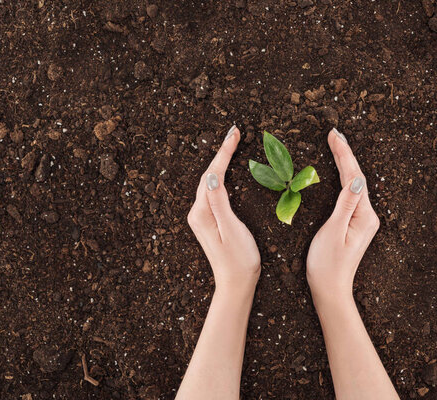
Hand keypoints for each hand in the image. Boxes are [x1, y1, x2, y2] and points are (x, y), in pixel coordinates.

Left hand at [187, 126, 260, 292]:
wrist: (236, 284)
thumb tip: (212, 176)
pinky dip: (220, 176)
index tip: (234, 133)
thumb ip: (220, 202)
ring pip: (209, 182)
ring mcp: (201, 217)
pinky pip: (212, 192)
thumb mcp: (232, 230)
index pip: (212, 174)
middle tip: (235, 132)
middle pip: (208, 175)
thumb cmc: (239, 260)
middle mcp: (197, 212)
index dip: (224, 152)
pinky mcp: (208, 221)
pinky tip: (226, 170)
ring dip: (220, 162)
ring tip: (232, 145)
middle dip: (221, 153)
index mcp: (202, 213)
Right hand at [306, 129, 379, 300]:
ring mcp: (363, 219)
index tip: (334, 135)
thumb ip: (346, 203)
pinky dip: (343, 177)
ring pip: (354, 184)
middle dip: (345, 154)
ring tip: (336, 144)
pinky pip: (350, 194)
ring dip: (345, 163)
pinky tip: (339, 170)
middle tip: (334, 133)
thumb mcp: (334, 232)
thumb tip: (356, 178)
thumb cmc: (327, 265)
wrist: (330, 290)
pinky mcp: (355, 223)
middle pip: (356, 177)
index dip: (344, 154)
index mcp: (364, 216)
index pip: (354, 177)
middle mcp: (368, 215)